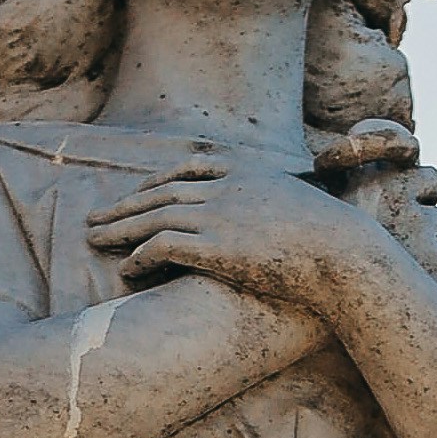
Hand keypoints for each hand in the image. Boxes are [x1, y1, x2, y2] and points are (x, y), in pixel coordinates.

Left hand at [84, 153, 361, 306]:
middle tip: (95, 217)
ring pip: (152, 217)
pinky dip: (140, 257)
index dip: (155, 182)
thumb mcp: (303, 205)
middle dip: (124, 204)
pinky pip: (162, 247)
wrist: (342, 252)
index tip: (136, 193)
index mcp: (244, 168)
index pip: (187, 167)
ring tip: (94, 240)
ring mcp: (217, 214)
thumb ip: (276, 201)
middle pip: (159, 191)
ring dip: (119, 229)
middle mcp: (224, 186)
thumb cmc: (333, 239)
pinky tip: (126, 270)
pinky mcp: (214, 246)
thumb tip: (274, 220)